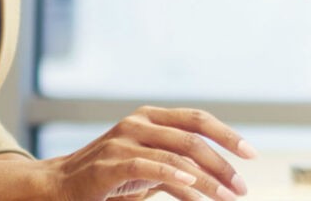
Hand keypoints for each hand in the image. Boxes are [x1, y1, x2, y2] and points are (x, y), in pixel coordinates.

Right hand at [44, 106, 258, 200]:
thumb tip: (216, 184)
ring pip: (178, 154)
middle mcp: (138, 122)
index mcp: (150, 117)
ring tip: (227, 196)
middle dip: (223, 163)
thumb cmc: (108, 179)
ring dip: (208, 179)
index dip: (227, 134)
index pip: (197, 119)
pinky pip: (150, 168)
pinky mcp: (111, 164)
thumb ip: (179, 169)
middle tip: (242, 186)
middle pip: (193, 137)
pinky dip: (177, 178)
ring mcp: (123, 141)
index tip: (251, 154)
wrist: (59, 188)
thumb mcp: (149, 170)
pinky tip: (195, 190)